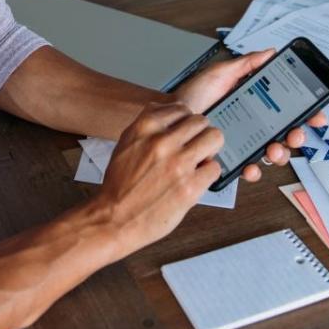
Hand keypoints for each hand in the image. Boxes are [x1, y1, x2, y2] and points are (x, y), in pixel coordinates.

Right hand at [93, 102, 223, 253]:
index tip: (184, 133)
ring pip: (214, 138)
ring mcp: (178, 164)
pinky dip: (207, 174)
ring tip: (198, 161)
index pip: (181, 109)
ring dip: (209, 150)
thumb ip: (148, 126)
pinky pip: (214, 168)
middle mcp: (162, 141)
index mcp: (145, 127)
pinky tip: (195, 181)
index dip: (185, 122)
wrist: (113, 219)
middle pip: (201, 121)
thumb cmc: (119, 185)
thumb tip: (171, 113)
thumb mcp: (126, 143)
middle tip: (194, 148)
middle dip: (199, 134)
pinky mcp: (190, 187)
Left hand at [171, 48, 326, 181]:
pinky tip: (250, 166)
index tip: (316, 116)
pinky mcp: (231, 159)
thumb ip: (246, 64)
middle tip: (295, 134)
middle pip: (287, 134)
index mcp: (256, 104)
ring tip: (273, 149)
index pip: (289, 110)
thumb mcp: (220, 74)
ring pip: (272, 153)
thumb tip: (270, 53)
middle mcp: (254, 125)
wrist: (170, 117)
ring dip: (280, 153)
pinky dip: (253, 170)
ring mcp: (244, 144)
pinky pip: (248, 169)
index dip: (307, 114)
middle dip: (297, 136)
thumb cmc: (193, 95)